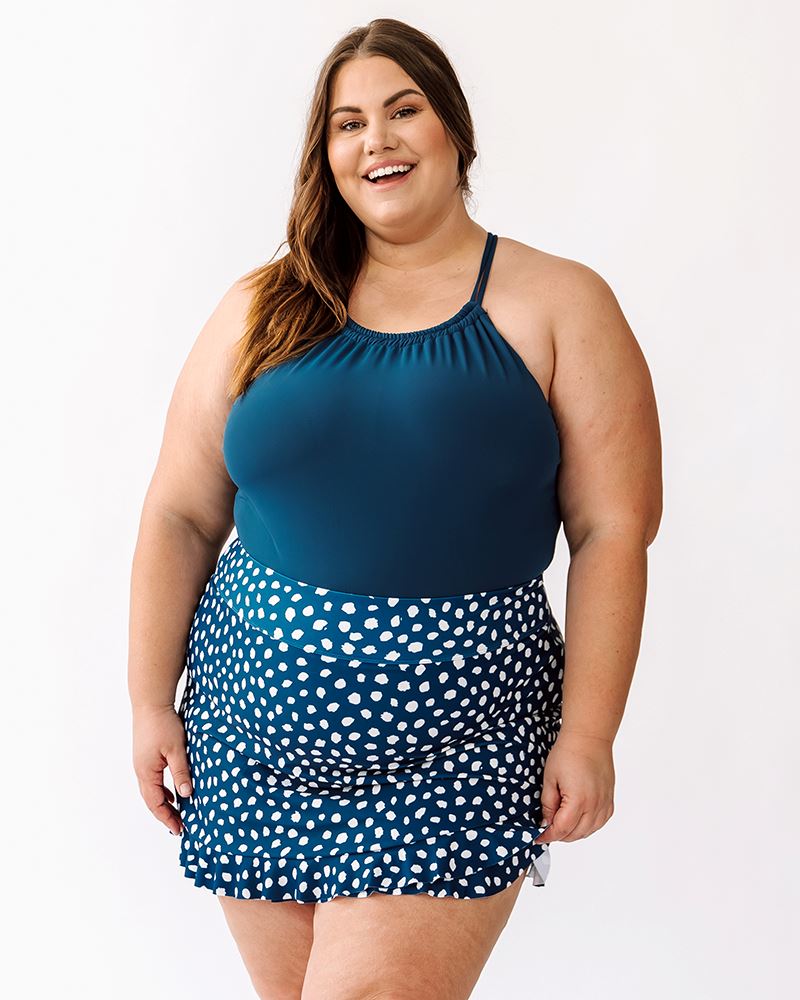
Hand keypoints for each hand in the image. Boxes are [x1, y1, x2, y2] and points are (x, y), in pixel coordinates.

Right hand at [132, 704, 192, 835]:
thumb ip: (181, 772)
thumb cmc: (163, 724)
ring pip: (151, 791)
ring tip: (176, 814)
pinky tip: (173, 791)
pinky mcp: (145, 757)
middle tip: (179, 827)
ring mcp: (141, 764)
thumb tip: (186, 795)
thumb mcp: (176, 749)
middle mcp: (141, 771)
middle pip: (151, 800)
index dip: (167, 818)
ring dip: (163, 803)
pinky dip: (162, 790)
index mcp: (147, 772)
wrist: (150, 703)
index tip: (179, 830)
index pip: (156, 803)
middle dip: (165, 815)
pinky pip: (153, 780)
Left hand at [534, 729, 614, 843]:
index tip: (538, 837)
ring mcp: (604, 803)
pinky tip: (578, 819)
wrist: (589, 738)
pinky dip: (588, 826)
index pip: (562, 829)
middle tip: (547, 829)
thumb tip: (546, 822)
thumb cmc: (568, 752)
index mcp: (578, 800)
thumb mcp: (550, 778)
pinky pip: (600, 822)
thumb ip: (548, 803)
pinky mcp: (610, 800)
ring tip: (560, 824)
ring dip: (574, 832)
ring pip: (589, 831)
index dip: (548, 836)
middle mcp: (595, 805)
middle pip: (576, 834)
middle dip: (559, 835)